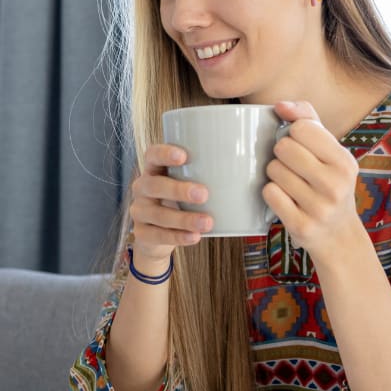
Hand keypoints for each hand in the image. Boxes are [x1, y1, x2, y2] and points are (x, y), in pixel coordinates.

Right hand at [129, 144, 213, 265]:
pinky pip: (157, 235)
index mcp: (154, 170)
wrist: (158, 235)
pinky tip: (194, 237)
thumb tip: (250, 163)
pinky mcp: (141, 233)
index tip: (184, 156)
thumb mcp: (187, 184)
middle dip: (178, 190)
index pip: (152, 155)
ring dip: (183, 218)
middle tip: (204, 194)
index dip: (164, 153)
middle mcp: (142, 188)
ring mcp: (139, 211)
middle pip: (154, 185)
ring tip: (207, 222)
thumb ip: (207, 174)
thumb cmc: (180, 202)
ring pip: (158, 214)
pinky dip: (178, 236)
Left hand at [262, 101, 363, 257]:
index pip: (301, 127)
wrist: (338, 235)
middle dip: (281, 155)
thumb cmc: (328, 184)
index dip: (292, 134)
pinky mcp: (301, 225)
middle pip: (283, 148)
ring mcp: (320, 207)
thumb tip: (280, 105)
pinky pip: (269, 193)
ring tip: (291, 184)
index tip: (300, 146)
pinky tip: (285, 199)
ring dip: (275, 175)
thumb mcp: (330, 151)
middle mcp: (336, 184)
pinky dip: (272, 194)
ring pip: (273, 171)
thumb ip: (308, 119)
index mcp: (344, 161)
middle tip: (292, 167)